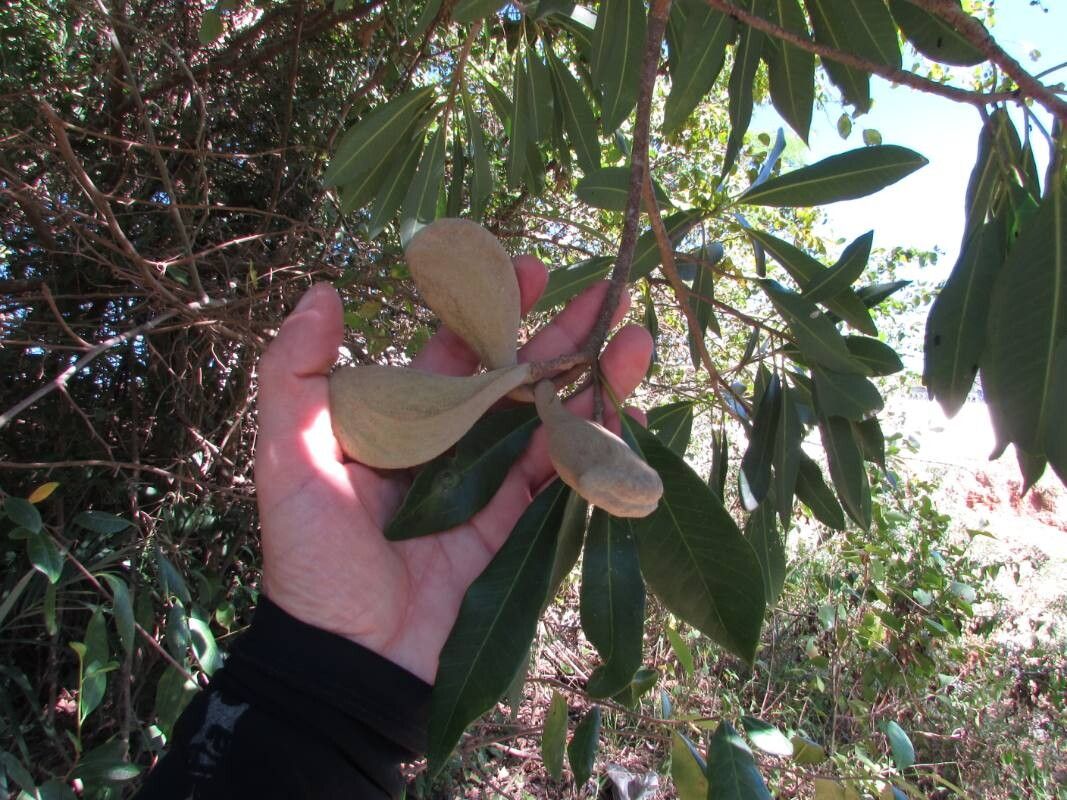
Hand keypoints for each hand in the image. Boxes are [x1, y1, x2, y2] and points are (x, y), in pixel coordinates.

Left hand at [253, 258, 651, 682]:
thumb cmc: (313, 559)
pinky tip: (629, 413)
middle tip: (611, 290)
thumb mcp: (287, 459)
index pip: (458, 346)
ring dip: (597, 380)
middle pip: (520, 376)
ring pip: (555, 420)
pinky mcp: (522, 529)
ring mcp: (493, 487)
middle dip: (564, 333)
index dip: (493, 304)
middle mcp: (456, 444)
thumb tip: (322, 291)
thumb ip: (294, 374)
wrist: (352, 661)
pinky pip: (569, 480)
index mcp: (406, 417)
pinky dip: (601, 449)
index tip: (526, 266)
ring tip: (636, 339)